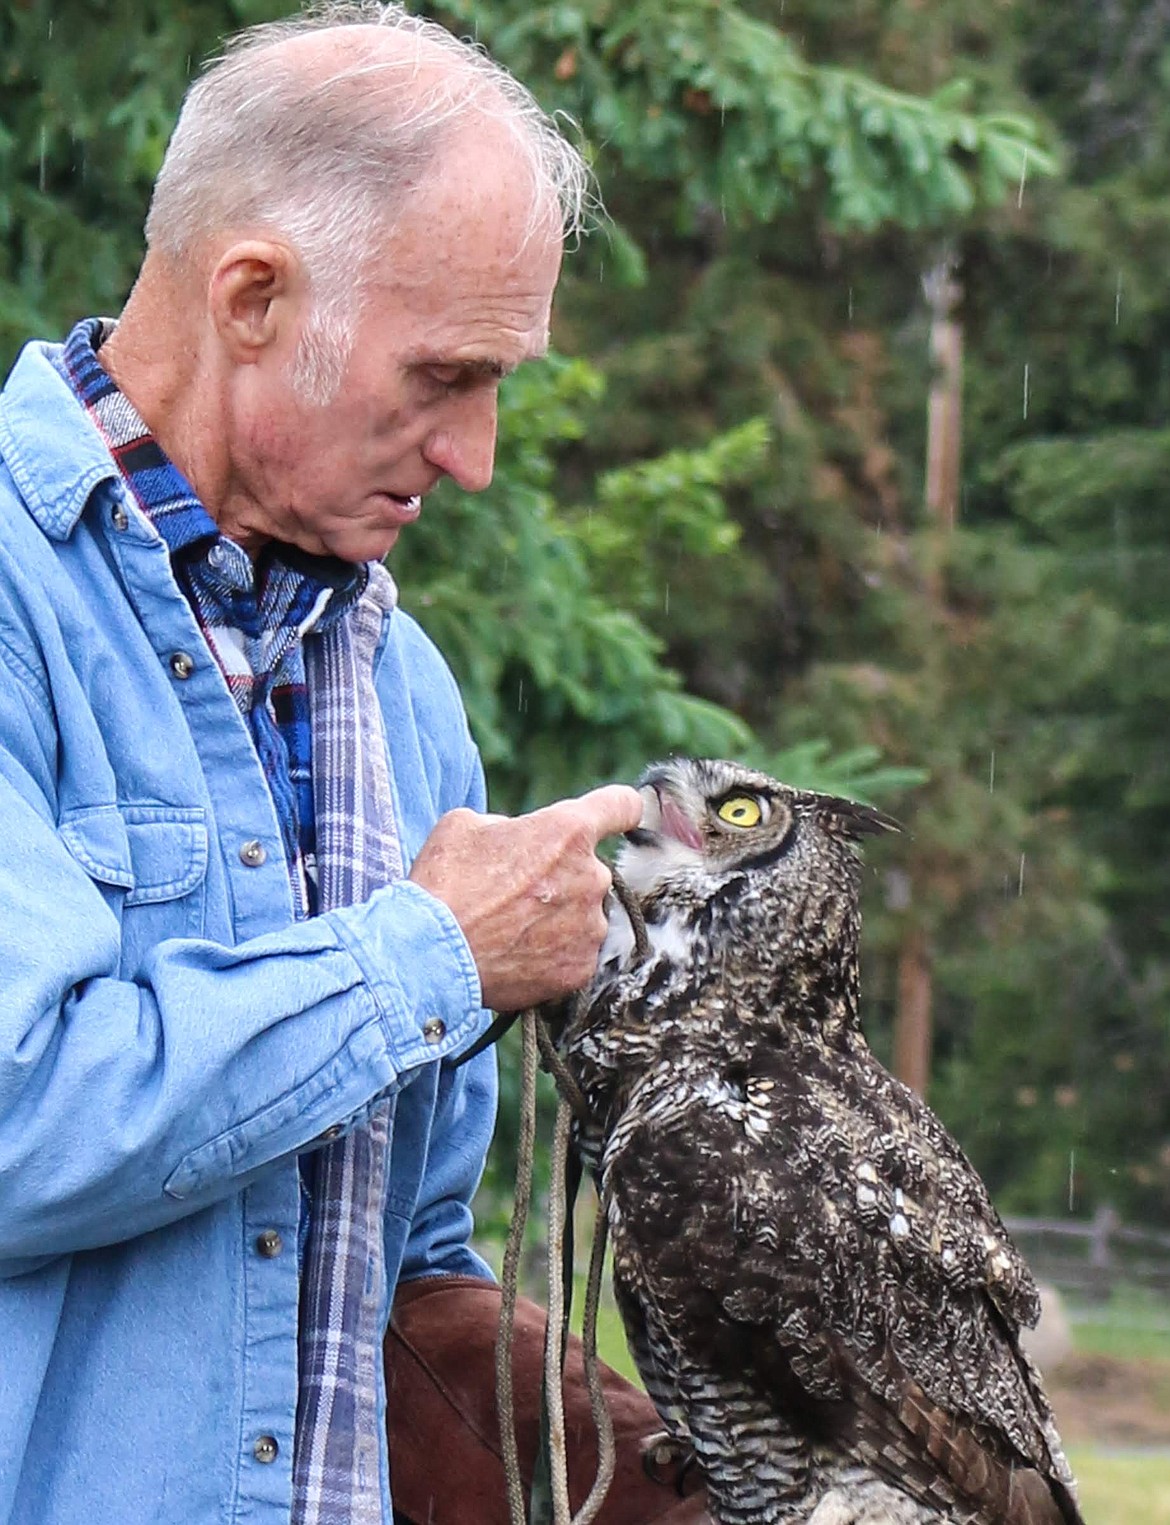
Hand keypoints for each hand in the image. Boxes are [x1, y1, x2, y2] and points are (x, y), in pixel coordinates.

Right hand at [408, 785, 642, 1011]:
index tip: (618, 816)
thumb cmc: (443, 884)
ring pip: (584, 914)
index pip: (621, 805)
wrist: (429, 955)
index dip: (619, 809)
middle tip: (515, 893)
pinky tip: (515, 954)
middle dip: (561, 876)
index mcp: (568, 831)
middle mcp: (590, 877)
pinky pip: (574, 953)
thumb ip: (510, 825)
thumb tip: (520, 839)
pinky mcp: (580, 968)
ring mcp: (589, 927)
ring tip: (509, 929)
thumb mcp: (466, 825)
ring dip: (557, 917)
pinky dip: (551, 954)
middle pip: (590, 869)